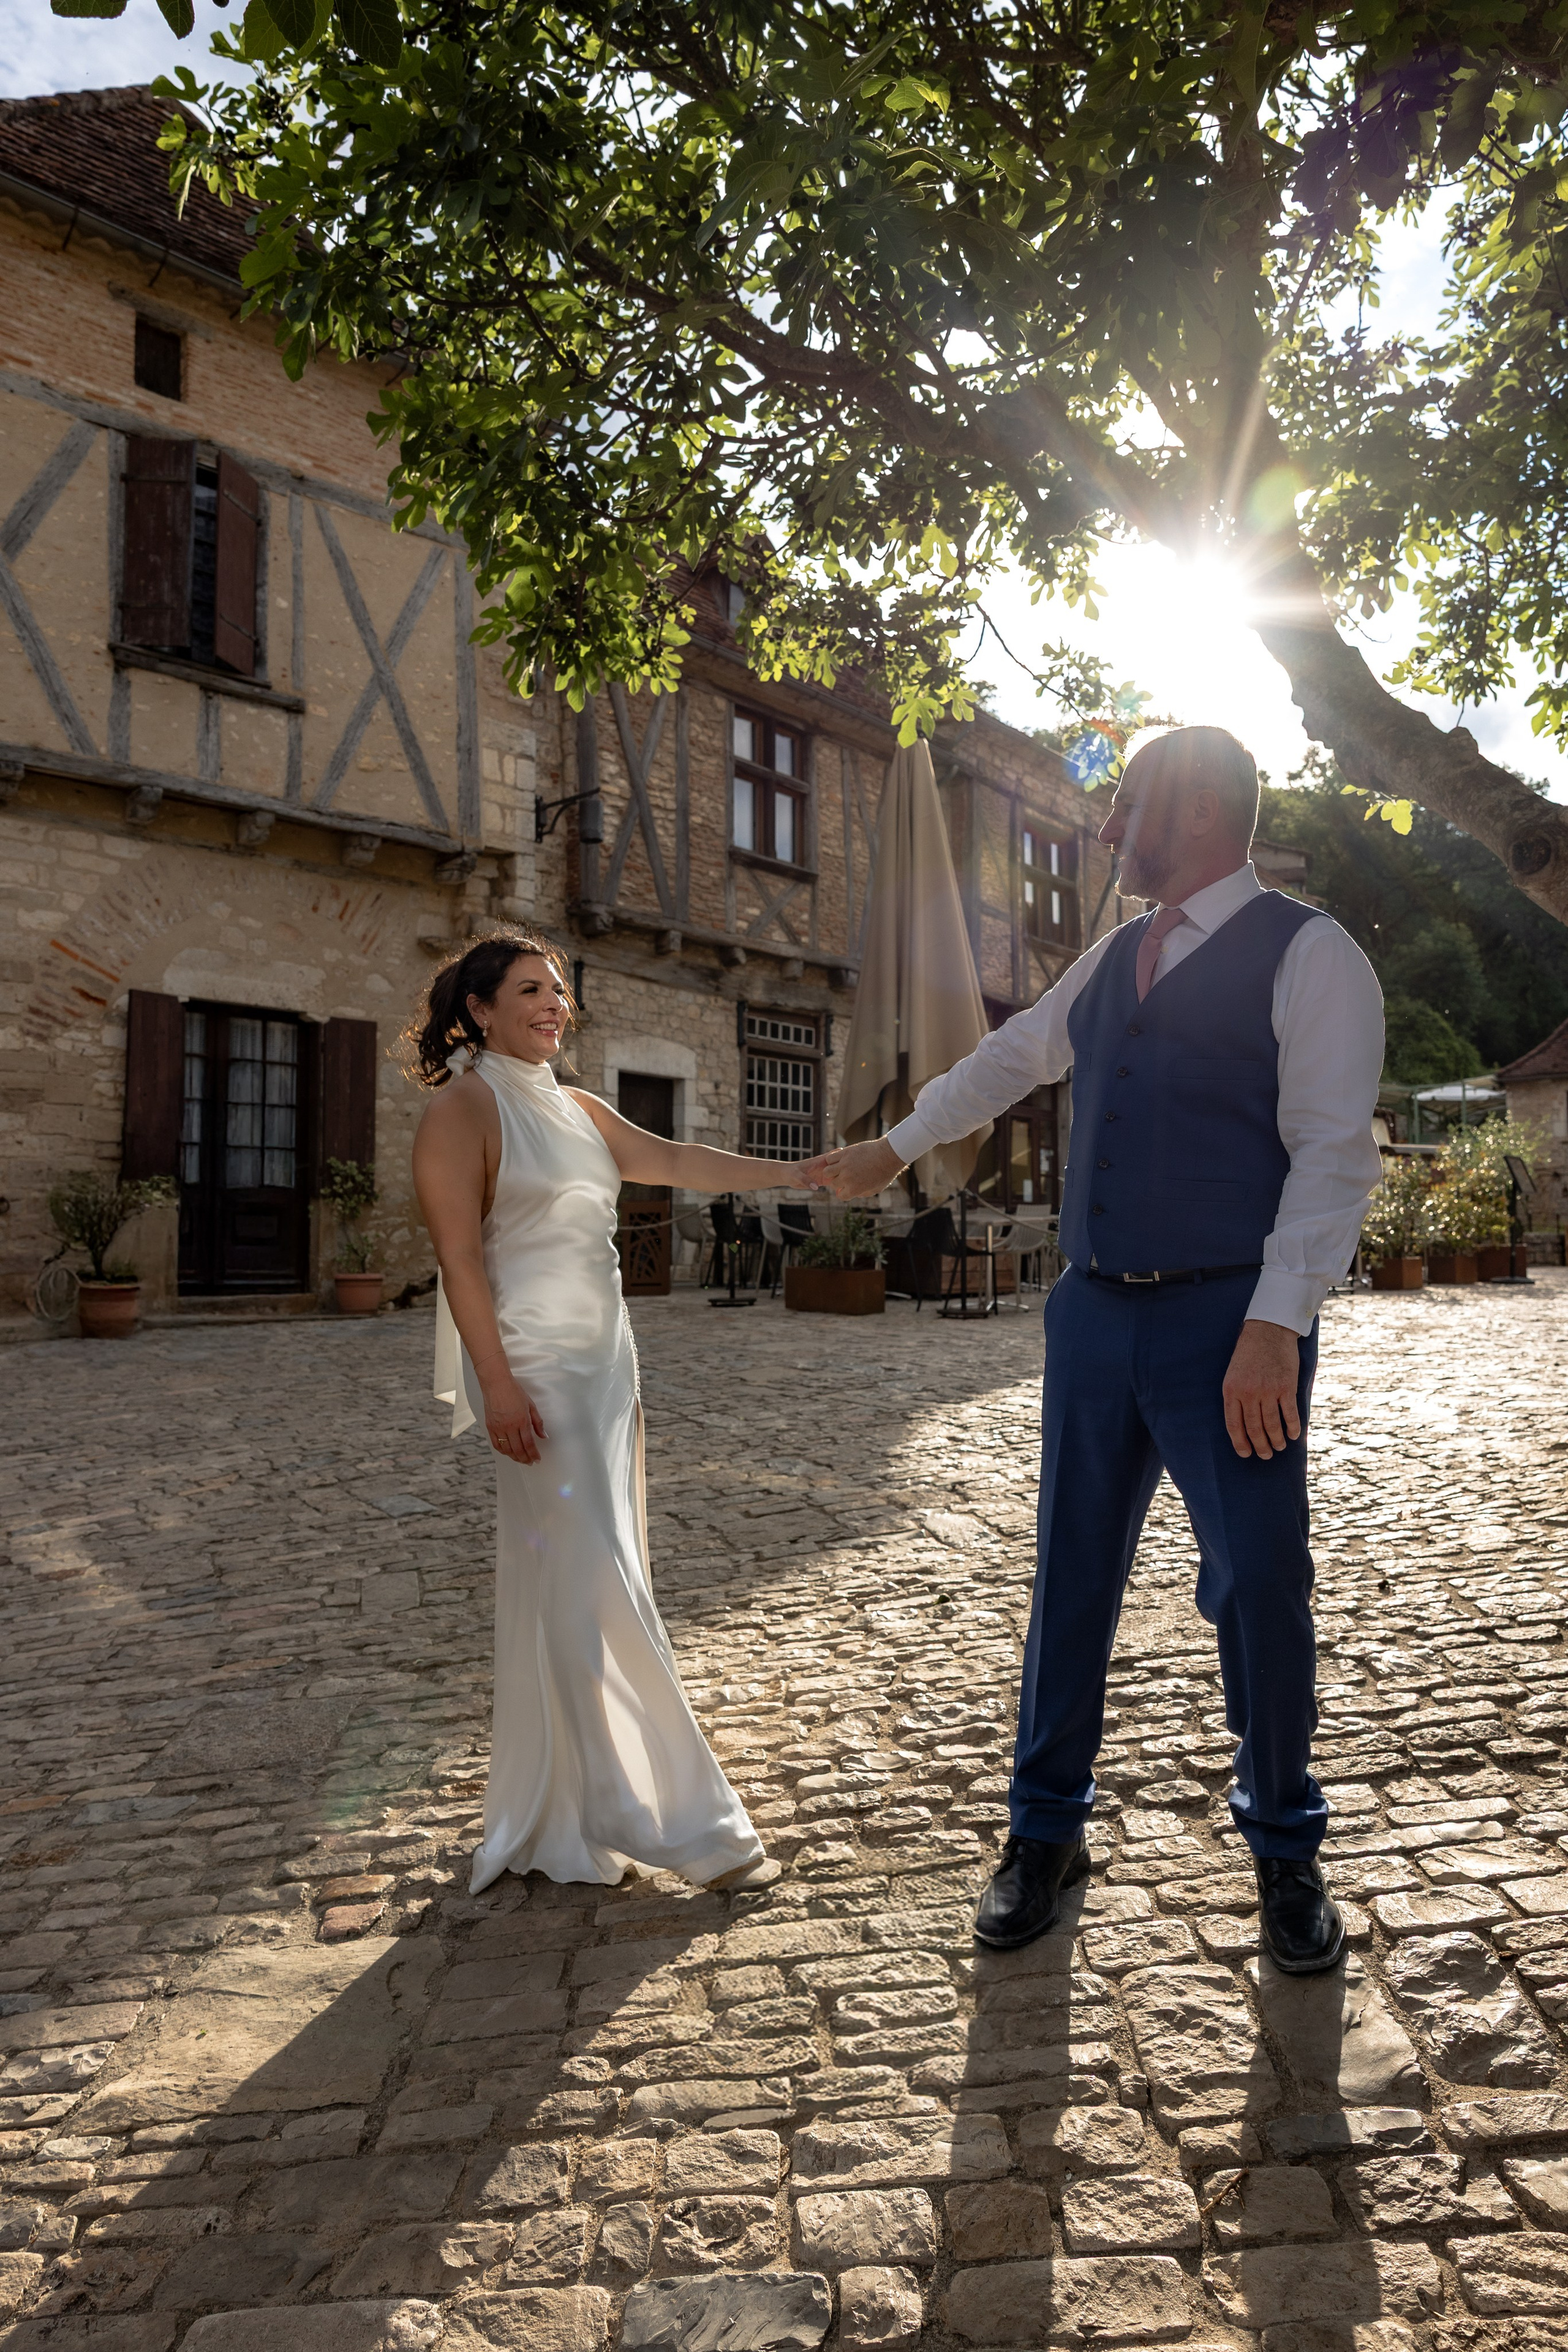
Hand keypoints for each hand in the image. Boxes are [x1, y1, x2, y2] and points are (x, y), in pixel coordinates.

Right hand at [480, 1370, 546, 1462]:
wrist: (496, 1383)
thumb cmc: (514, 1391)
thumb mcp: (531, 1405)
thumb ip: (538, 1422)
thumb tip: (544, 1436)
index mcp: (522, 1420)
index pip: (529, 1443)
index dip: (533, 1454)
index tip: (537, 1459)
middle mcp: (509, 1426)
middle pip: (518, 1449)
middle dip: (525, 1458)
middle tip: (530, 1462)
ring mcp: (498, 1427)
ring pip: (507, 1449)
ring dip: (515, 1457)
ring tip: (521, 1460)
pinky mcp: (490, 1427)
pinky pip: (496, 1444)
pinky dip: (503, 1451)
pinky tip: (508, 1453)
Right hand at [798, 1138, 904, 1198]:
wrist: (889, 1155)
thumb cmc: (885, 1173)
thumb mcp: (876, 1188)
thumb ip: (863, 1193)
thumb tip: (854, 1194)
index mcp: (854, 1189)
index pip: (840, 1195)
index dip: (844, 1192)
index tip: (848, 1187)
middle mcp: (847, 1178)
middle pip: (833, 1183)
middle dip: (838, 1181)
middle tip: (844, 1176)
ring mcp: (845, 1165)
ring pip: (827, 1172)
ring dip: (831, 1171)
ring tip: (838, 1168)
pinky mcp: (845, 1153)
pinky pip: (830, 1158)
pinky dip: (832, 1160)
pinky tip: (839, 1159)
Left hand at [1222, 1319, 1301, 1459]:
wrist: (1268, 1330)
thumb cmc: (1249, 1353)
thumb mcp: (1233, 1374)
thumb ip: (1236, 1397)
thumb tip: (1242, 1424)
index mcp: (1231, 1390)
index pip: (1234, 1425)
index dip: (1240, 1443)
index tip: (1245, 1454)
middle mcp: (1248, 1392)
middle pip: (1254, 1428)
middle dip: (1260, 1446)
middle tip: (1265, 1455)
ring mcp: (1268, 1390)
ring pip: (1272, 1425)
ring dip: (1277, 1440)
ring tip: (1279, 1447)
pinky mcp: (1286, 1387)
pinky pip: (1289, 1414)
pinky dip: (1293, 1427)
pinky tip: (1294, 1435)